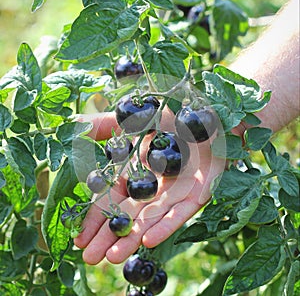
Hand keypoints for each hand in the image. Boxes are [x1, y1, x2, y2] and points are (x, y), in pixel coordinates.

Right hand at [74, 109, 225, 264]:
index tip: (79, 238)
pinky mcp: (198, 193)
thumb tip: (73, 127)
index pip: (111, 198)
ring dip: (132, 237)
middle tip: (89, 258)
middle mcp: (154, 185)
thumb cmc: (170, 115)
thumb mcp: (132, 119)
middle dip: (109, 235)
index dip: (96, 217)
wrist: (206, 112)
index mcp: (137, 171)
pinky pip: (180, 212)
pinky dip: (165, 225)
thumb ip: (104, 126)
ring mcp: (176, 191)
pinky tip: (148, 241)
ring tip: (113, 257)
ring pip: (150, 218)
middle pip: (128, 213)